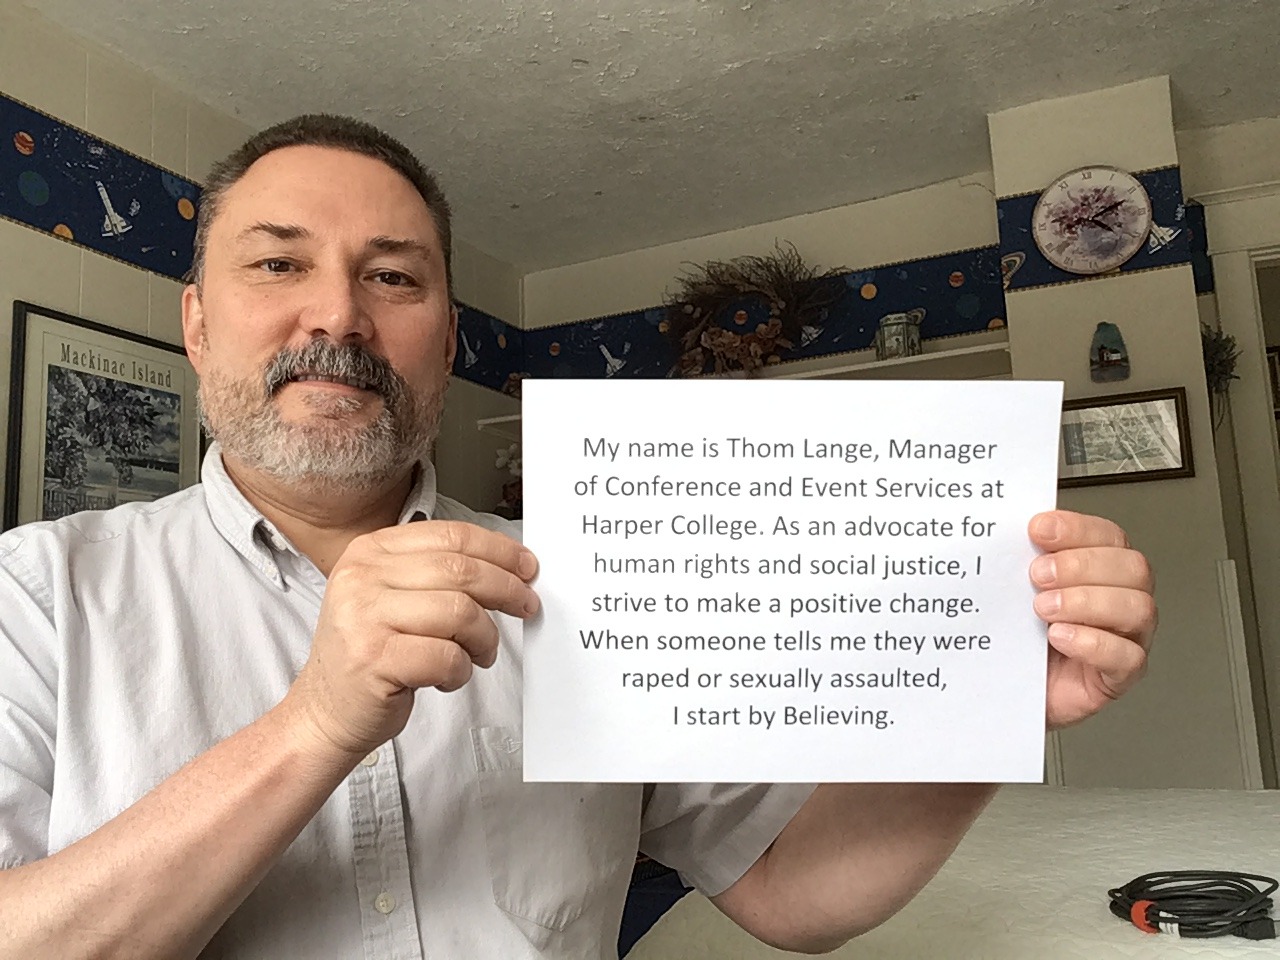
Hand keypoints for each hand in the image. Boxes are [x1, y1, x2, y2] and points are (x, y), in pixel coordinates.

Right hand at [286, 521, 538, 756]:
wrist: (326, 712)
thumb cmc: (372, 654)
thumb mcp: (394, 597)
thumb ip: (439, 575)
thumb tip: (510, 567)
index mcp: (370, 551)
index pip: (451, 536)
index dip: (499, 550)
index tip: (527, 567)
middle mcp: (362, 577)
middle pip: (460, 570)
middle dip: (506, 589)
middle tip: (526, 606)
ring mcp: (364, 617)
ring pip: (460, 612)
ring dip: (484, 638)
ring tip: (478, 654)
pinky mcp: (374, 660)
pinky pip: (447, 656)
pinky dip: (461, 670)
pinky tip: (448, 676)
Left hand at [1027, 510, 1154, 729]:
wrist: (1010, 684)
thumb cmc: (1021, 634)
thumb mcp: (1018, 588)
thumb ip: (1022, 557)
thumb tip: (1012, 529)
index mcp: (1103, 567)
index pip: (1108, 536)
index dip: (1076, 528)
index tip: (1038, 529)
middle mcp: (1123, 597)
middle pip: (1132, 568)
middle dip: (1081, 566)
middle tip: (1037, 575)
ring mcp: (1128, 637)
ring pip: (1138, 609)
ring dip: (1086, 602)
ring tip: (1043, 609)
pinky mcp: (1119, 675)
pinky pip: (1128, 657)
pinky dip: (1092, 643)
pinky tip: (1059, 636)